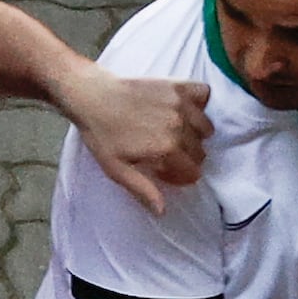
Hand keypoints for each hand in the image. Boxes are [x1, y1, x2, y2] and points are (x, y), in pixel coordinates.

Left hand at [68, 69, 214, 212]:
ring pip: (206, 128)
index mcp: (167, 149)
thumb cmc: (101, 135)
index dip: (179, 176)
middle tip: (165, 153)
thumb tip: (162, 212)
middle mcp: (179, 126)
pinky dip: (200, 103)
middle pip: (201, 152)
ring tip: (173, 133)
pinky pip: (205, 95)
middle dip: (186, 157)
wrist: (91, 97)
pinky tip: (183, 110)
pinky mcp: (179, 86)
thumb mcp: (116, 169)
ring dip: (195, 133)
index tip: (163, 171)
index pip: (194, 172)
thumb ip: (142, 189)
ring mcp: (181, 104)